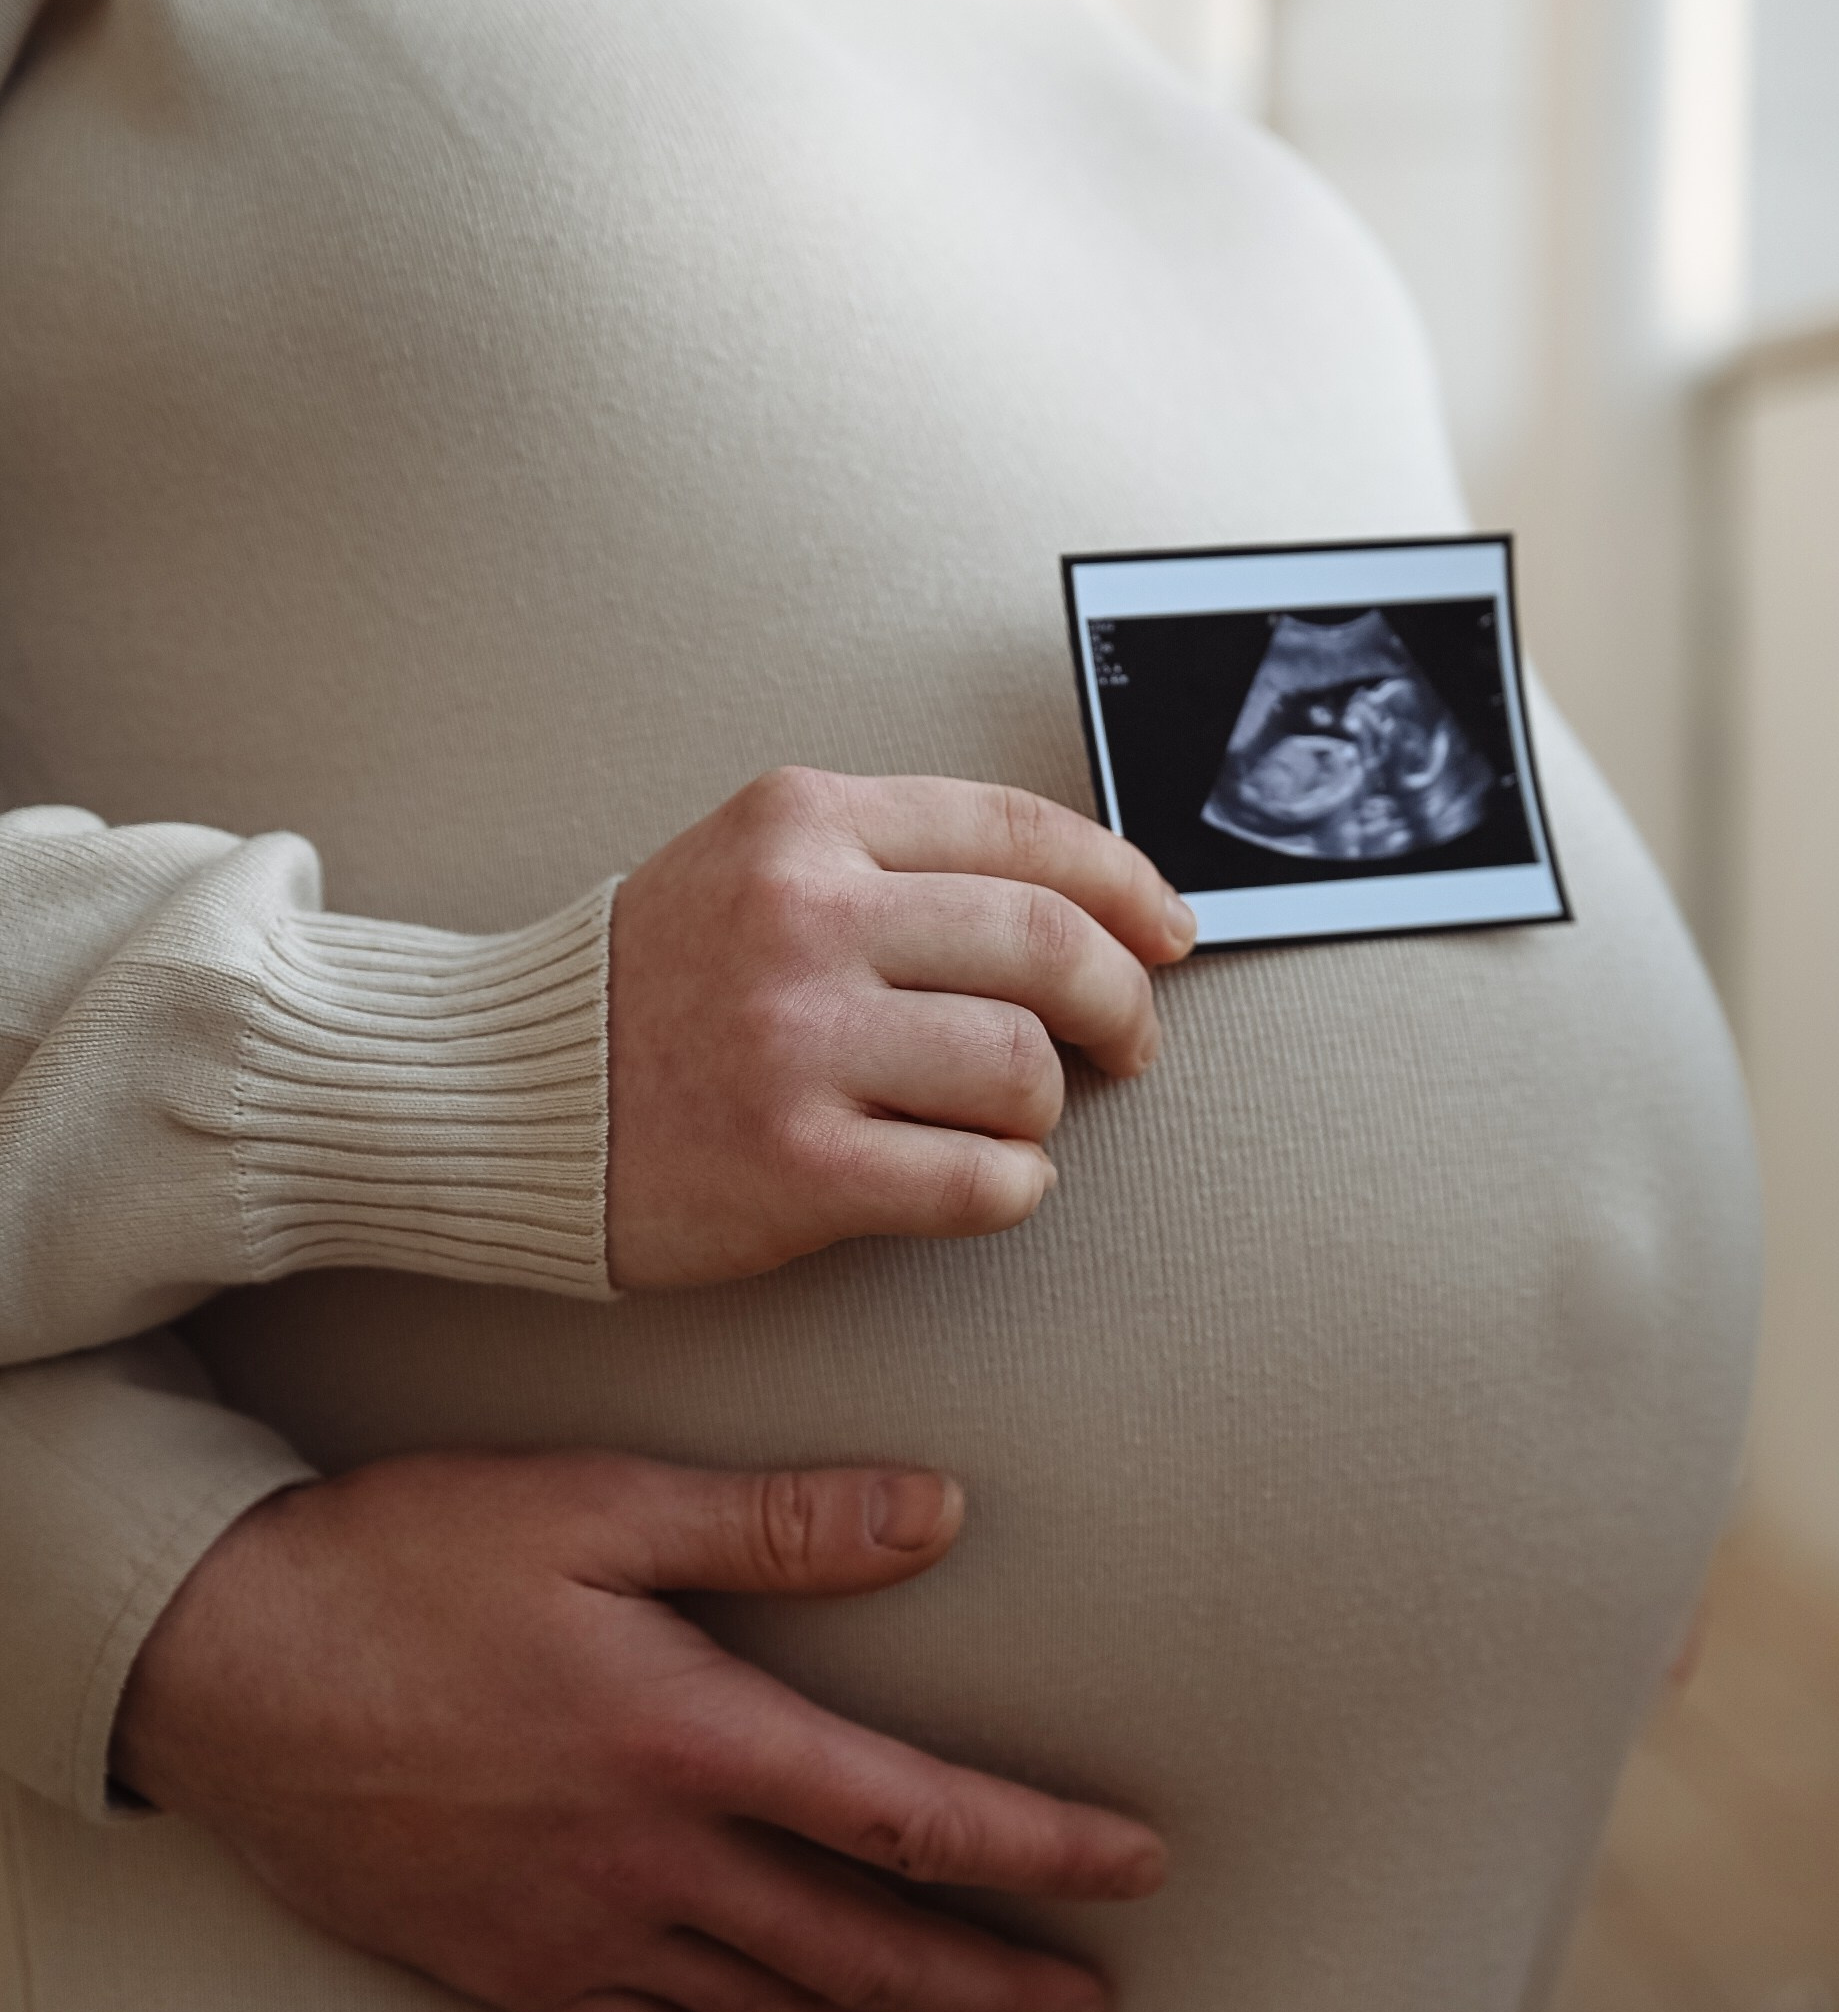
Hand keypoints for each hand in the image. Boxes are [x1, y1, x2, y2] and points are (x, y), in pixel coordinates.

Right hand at [113, 1452, 1166, 2011]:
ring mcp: (575, 1936)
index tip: (1135, 1867)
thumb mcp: (594, 1507)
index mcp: (687, 1740)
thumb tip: (938, 1513)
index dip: (1037, 1849)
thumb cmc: (402, 1562)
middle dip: (992, 1986)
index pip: (906, 1815)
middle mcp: (646, 1863)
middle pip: (863, 1953)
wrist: (218, 1665)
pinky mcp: (508, 1972)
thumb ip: (775, 1522)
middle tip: (1088, 2005)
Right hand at [606, 768, 1194, 1287]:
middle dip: (1119, 1001)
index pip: (1022, 833)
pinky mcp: (793, 1163)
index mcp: (804, 824)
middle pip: (1047, 944)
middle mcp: (803, 918)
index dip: (1125, 884)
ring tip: (1008, 1119)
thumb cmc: (649, 990)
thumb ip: (894, 864)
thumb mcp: (756, 868)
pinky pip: (978, 1179)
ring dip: (1044, 1106)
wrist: (499, 1095)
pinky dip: (1011, 1187)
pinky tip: (981, 1178)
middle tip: (1127, 1043)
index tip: (1167, 932)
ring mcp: (796, 1042)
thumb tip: (1085, 904)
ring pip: (1021, 1066)